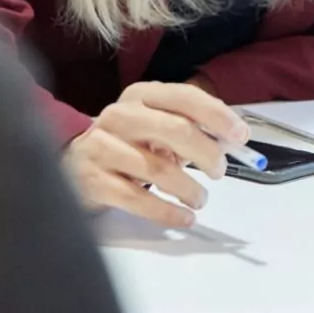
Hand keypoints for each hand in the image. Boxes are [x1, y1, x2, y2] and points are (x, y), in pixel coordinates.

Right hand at [62, 81, 249, 228]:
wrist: (72, 164)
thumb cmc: (126, 144)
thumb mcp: (155, 126)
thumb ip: (191, 128)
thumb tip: (231, 140)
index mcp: (141, 95)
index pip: (184, 97)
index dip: (217, 115)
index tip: (241, 136)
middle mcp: (120, 115)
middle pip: (174, 130)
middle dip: (207, 153)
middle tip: (220, 171)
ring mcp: (102, 147)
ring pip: (157, 169)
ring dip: (188, 188)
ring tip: (200, 200)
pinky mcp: (93, 180)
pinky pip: (137, 199)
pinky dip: (167, 211)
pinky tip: (183, 217)